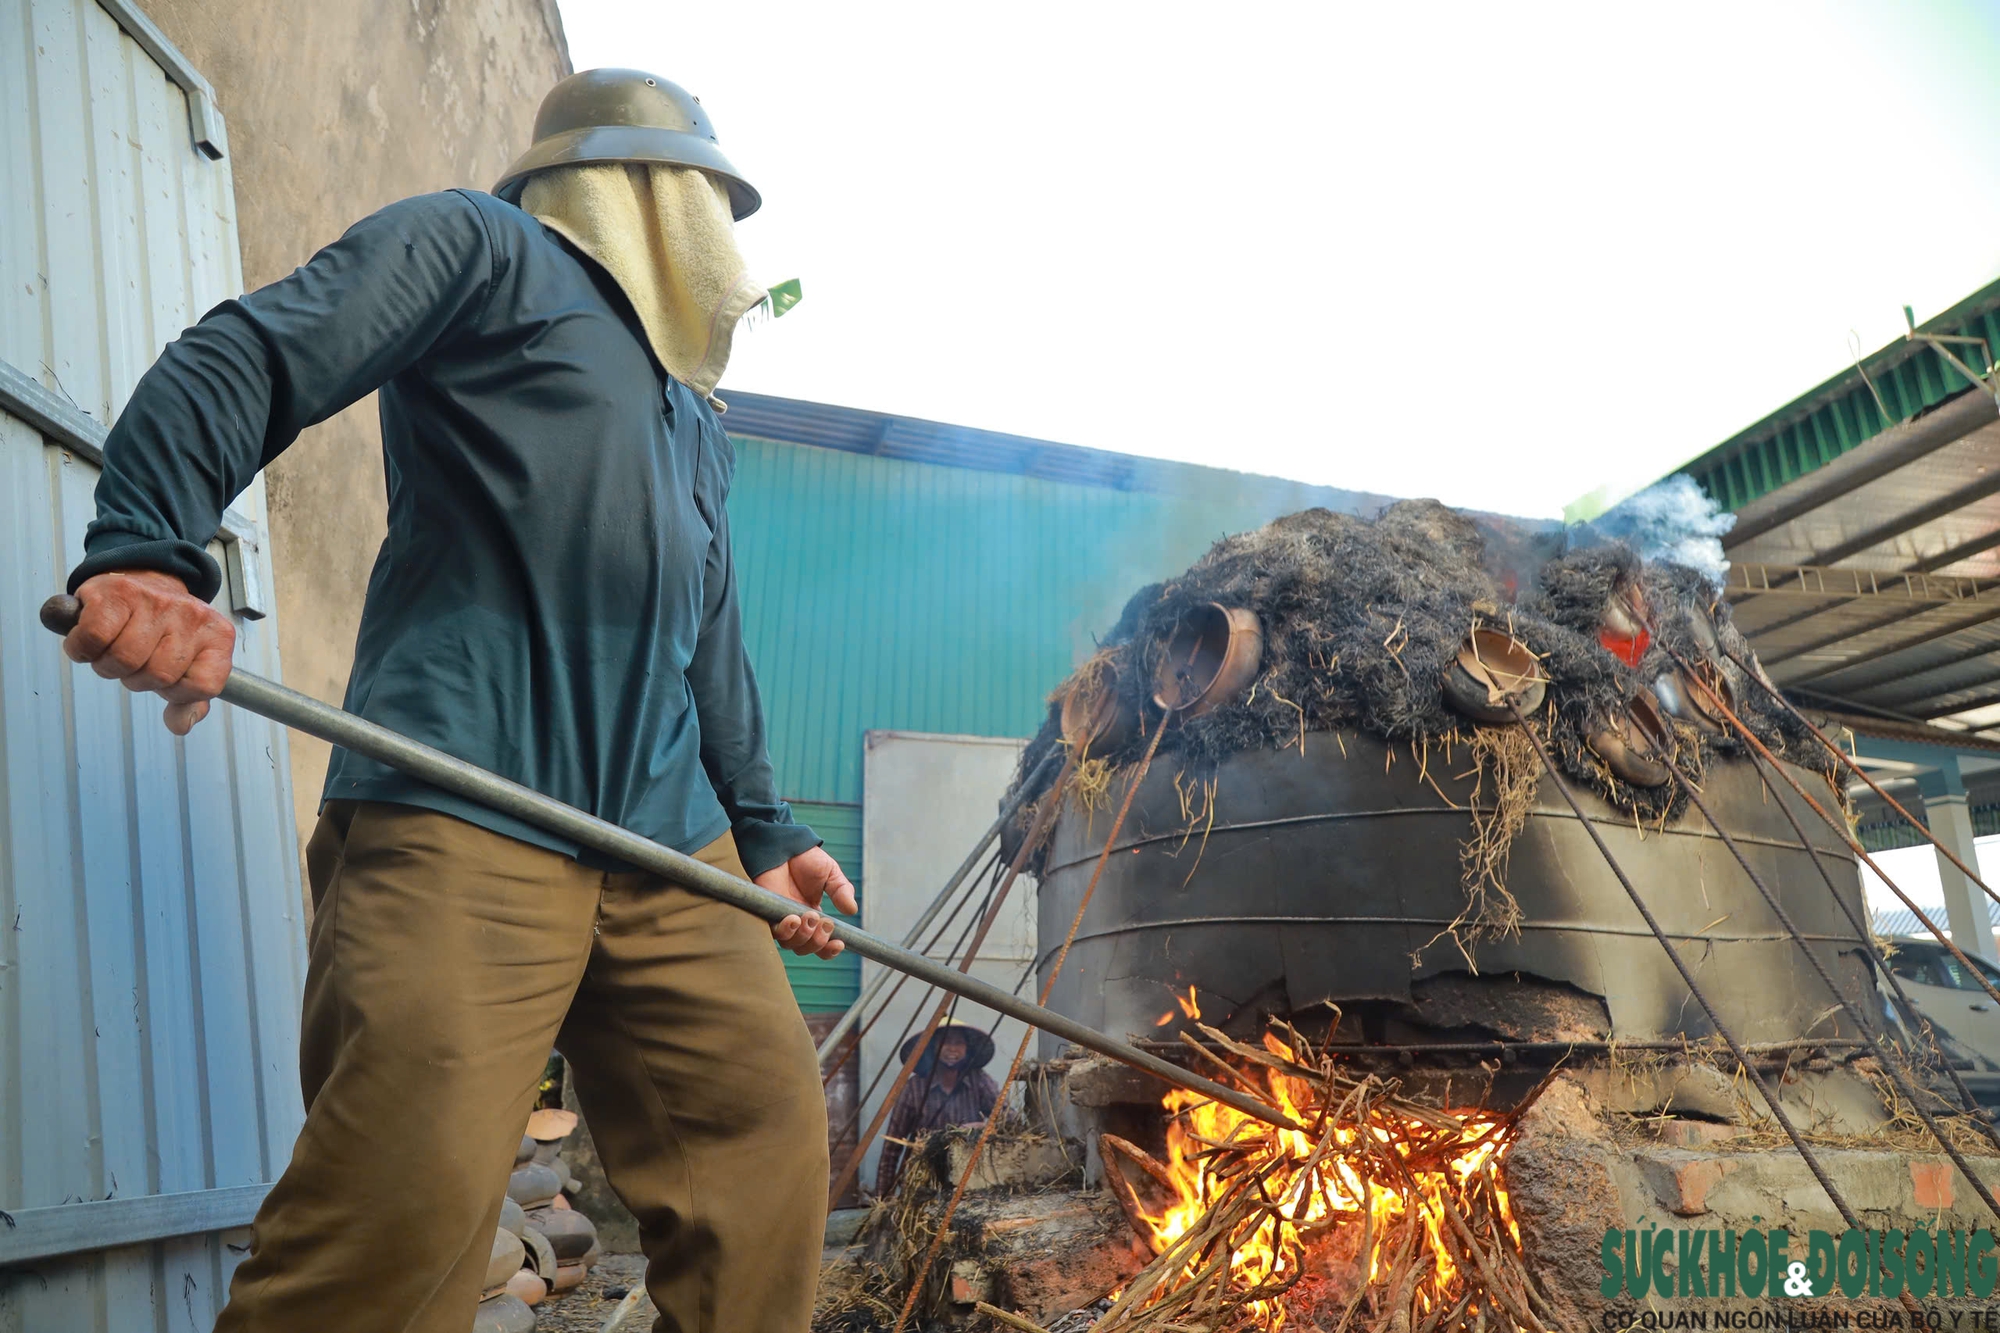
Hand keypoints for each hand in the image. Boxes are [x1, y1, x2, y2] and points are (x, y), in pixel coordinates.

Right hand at [63, 570, 235, 734]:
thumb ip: (190, 700)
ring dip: (108, 666)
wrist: (145, 580)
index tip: (165, 682)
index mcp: (218, 637)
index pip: (202, 686)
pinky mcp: (118, 593)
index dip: (176, 693)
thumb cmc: (165, 630)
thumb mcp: (189, 664)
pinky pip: (94, 638)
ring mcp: (157, 602)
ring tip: (112, 651)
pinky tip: (90, 643)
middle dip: (136, 679)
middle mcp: (192, 616)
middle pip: (157, 675)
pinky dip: (82, 649)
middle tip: (133, 663)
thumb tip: (180, 725)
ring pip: (124, 659)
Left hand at [757, 846, 857, 959]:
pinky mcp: (766, 913)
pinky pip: (774, 933)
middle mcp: (798, 921)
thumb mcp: (831, 874)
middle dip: (818, 941)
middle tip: (825, 923)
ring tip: (810, 916)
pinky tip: (793, 919)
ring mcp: (781, 918)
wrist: (784, 845)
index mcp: (814, 915)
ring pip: (791, 944)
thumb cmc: (806, 858)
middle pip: (807, 948)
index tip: (839, 943)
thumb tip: (852, 910)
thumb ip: (841, 891)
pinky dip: (786, 930)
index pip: (822, 943)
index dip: (830, 949)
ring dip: (804, 936)